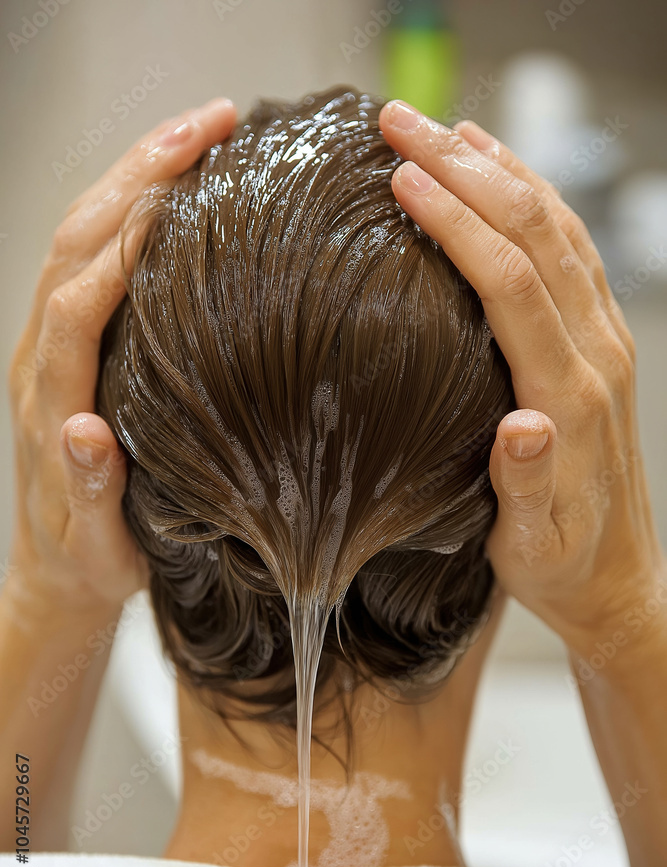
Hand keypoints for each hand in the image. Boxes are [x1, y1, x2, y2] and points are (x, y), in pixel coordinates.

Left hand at [6, 98, 236, 617]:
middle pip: (79, 240)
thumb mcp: (97, 545)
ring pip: (83, 234)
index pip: (83, 302)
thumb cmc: (90, 560)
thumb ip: (90, 491)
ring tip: (203, 131)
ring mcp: (53, 344)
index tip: (190, 189)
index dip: (132, 241)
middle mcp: (43, 359)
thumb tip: (83, 430)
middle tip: (214, 123)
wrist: (59, 568)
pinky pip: (92, 255)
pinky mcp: (70, 342)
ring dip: (137, 174)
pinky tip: (176, 189)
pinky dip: (131, 207)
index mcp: (51, 402)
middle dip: (142, 172)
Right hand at [379, 101, 664, 653]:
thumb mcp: (533, 542)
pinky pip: (570, 250)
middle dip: (465, 169)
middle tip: (398, 123)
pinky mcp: (598, 341)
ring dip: (499, 169)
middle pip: (532, 235)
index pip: (511, 285)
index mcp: (570, 397)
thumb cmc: (561, 562)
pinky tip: (500, 174)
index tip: (402, 180)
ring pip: (555, 228)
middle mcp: (594, 354)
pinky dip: (532, 200)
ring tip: (439, 127)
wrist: (615, 576)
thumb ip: (527, 484)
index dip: (458, 225)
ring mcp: (602, 340)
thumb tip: (521, 427)